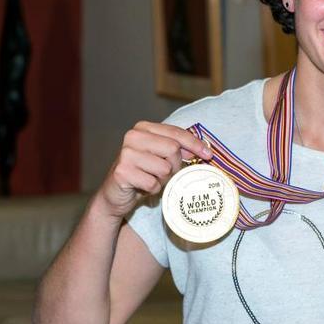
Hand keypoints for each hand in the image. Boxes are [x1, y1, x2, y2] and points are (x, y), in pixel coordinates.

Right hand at [95, 121, 211, 217]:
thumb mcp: (160, 157)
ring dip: (163, 179)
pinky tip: (142, 187)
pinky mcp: (122, 172)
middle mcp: (132, 137)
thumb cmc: (142, 173)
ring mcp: (126, 154)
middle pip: (173, 149)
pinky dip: (153, 189)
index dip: (195, 144)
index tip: (208, 154)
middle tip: (165, 173)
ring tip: (151, 179)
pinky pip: (153, 183)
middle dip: (175, 165)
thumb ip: (177, 149)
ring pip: (164, 168)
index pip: (176, 133)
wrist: (115, 194)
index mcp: (143, 128)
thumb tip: (203, 149)